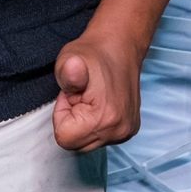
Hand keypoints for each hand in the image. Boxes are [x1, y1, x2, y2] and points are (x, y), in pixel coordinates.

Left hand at [52, 31, 141, 152]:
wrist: (119, 46)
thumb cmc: (91, 53)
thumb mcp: (69, 58)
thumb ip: (66, 73)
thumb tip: (72, 73)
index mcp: (105, 118)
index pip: (65, 138)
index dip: (61, 114)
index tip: (72, 95)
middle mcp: (120, 131)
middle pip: (77, 144)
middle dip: (71, 121)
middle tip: (79, 96)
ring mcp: (127, 132)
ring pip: (88, 142)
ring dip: (82, 123)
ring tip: (89, 98)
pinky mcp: (129, 130)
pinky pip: (100, 137)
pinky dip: (93, 124)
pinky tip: (98, 104)